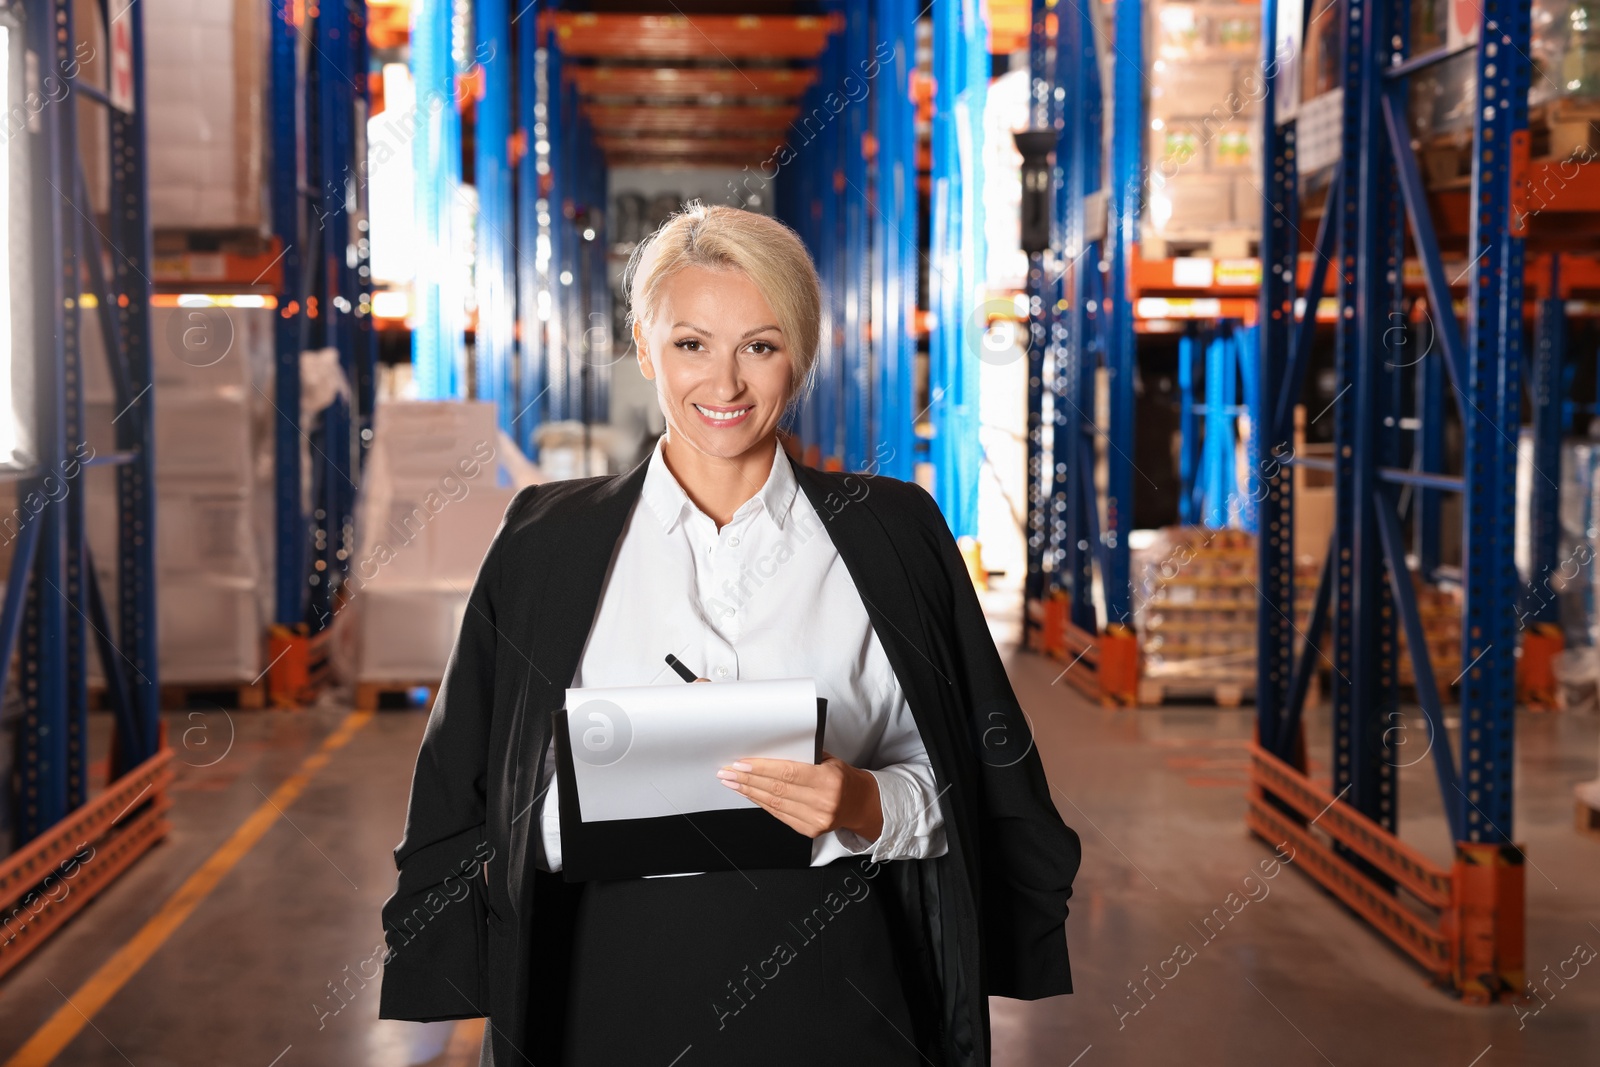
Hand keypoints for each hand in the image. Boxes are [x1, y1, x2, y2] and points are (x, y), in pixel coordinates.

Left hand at [716, 750, 882, 842]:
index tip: (741, 764)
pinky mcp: (808, 830)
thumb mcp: (829, 760)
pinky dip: (762, 803)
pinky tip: (750, 794)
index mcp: (828, 780)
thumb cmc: (842, 777)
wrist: (859, 803)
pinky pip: (779, 815)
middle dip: (748, 780)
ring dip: (749, 792)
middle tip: (728, 772)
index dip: (762, 769)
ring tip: (732, 782)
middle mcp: (822, 802)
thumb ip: (803, 757)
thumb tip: (769, 749)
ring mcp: (815, 819)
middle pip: (777, 789)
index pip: (788, 773)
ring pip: (774, 804)